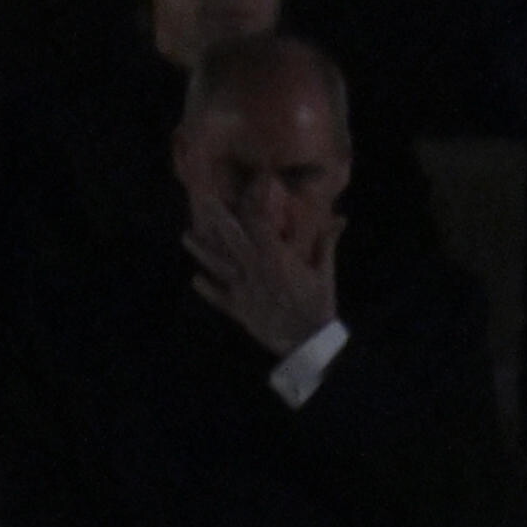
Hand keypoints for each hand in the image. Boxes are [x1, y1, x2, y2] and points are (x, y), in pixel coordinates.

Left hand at [187, 197, 339, 357]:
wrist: (307, 342)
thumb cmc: (319, 305)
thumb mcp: (325, 272)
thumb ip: (327, 243)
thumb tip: (341, 218)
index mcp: (276, 257)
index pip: (260, 222)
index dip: (254, 200)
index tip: (251, 184)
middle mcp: (254, 269)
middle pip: (232, 237)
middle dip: (217, 216)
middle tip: (203, 197)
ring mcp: (243, 289)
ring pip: (218, 264)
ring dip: (201, 250)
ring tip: (186, 236)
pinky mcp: (238, 309)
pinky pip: (218, 298)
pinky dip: (207, 289)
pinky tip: (196, 279)